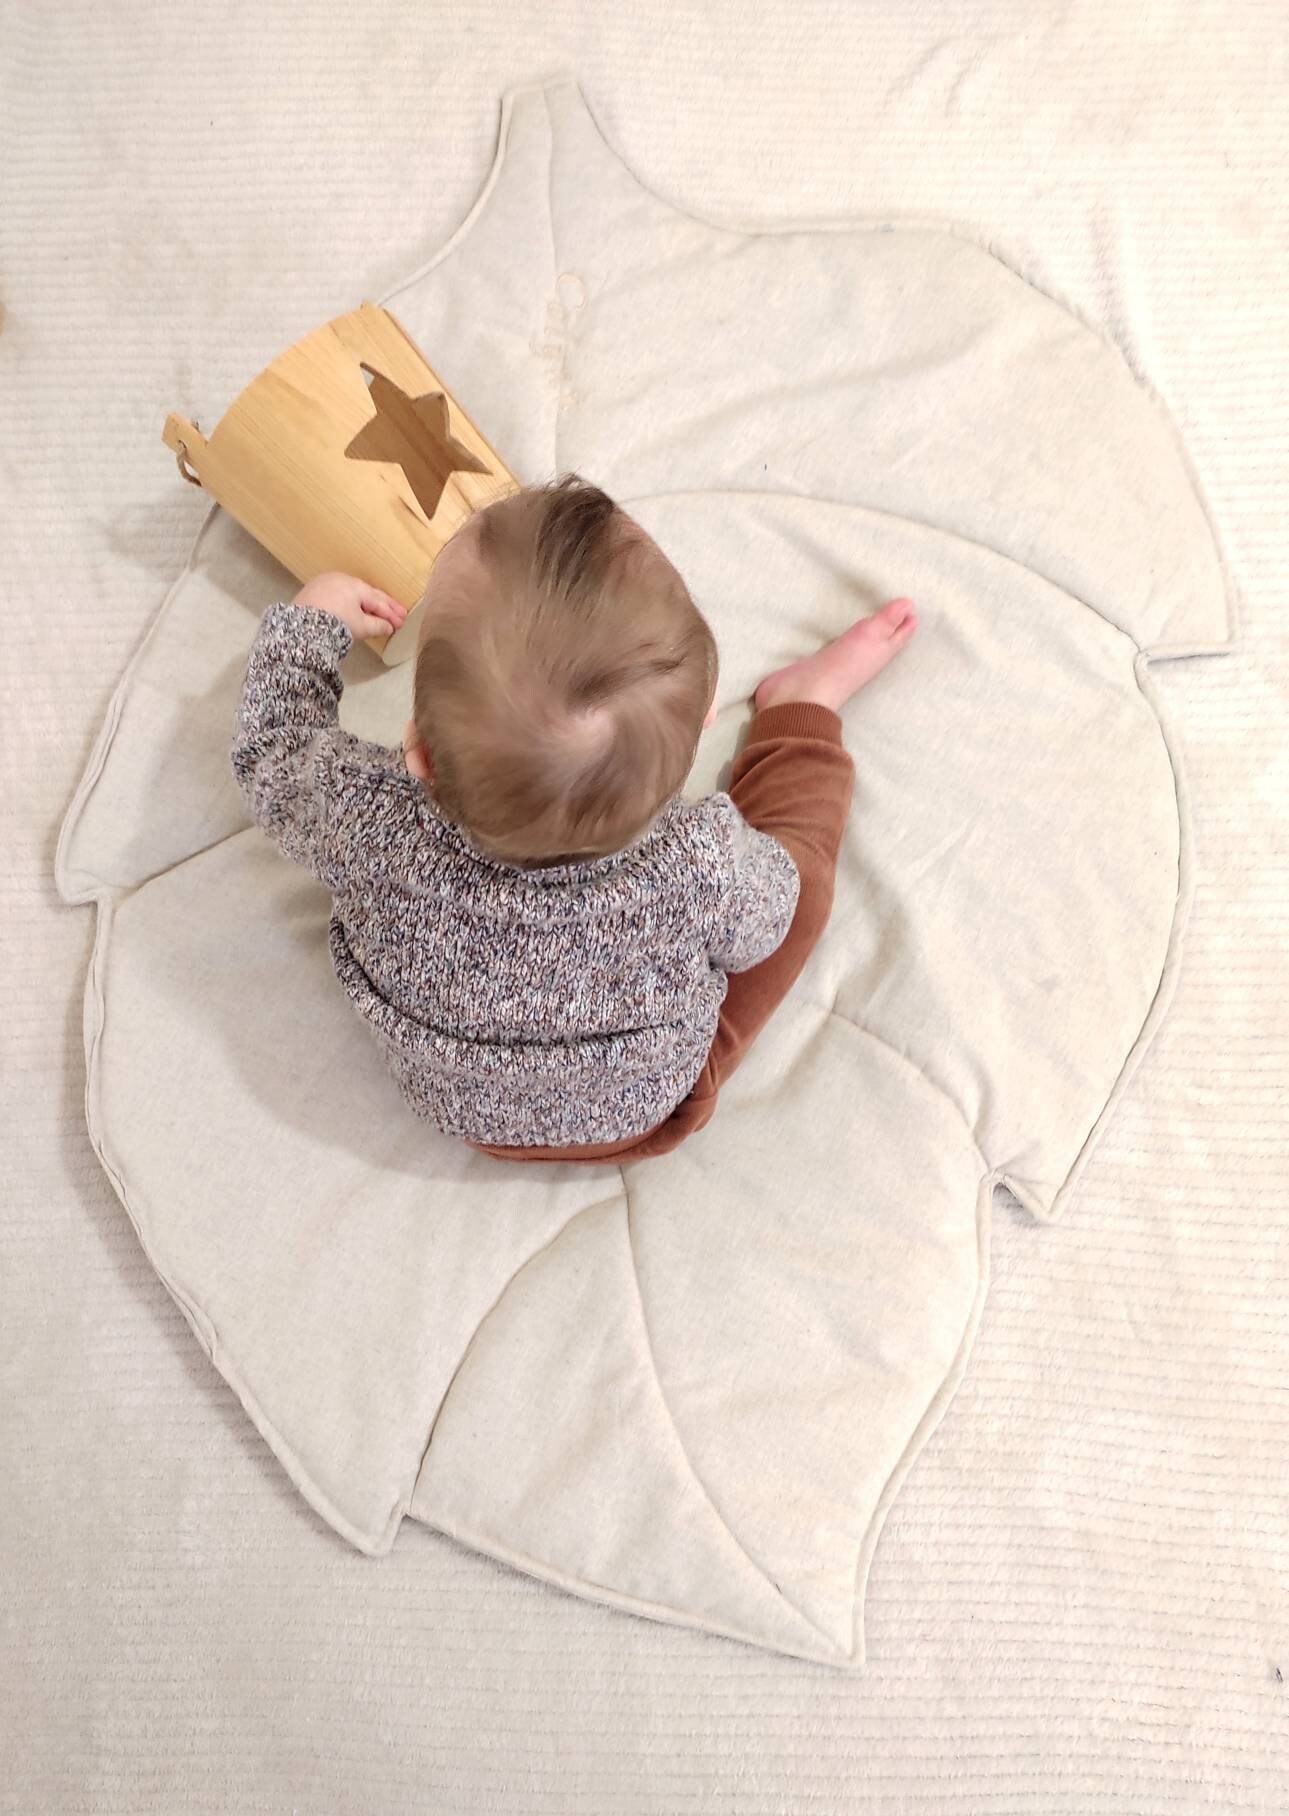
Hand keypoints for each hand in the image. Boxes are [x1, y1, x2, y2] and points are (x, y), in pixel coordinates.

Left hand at [292, 571, 407, 641]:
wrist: (303, 630)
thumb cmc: (336, 624)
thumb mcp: (361, 627)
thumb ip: (378, 625)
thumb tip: (389, 627)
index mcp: (354, 585)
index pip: (377, 600)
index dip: (391, 613)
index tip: (400, 623)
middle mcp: (340, 579)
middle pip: (366, 594)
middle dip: (383, 606)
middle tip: (399, 615)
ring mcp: (325, 583)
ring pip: (352, 594)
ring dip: (366, 604)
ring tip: (379, 614)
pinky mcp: (313, 592)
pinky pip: (338, 596)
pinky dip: (349, 604)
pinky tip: (356, 611)